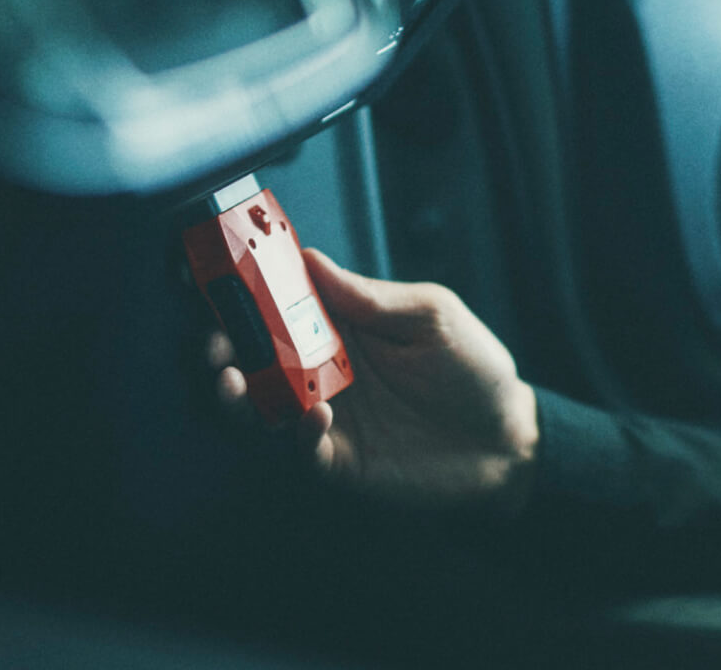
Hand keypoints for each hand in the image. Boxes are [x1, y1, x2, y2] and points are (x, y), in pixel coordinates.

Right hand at [212, 249, 539, 513]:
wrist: (508, 440)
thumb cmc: (473, 368)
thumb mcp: (431, 316)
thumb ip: (371, 296)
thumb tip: (310, 259)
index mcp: (342, 325)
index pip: (281, 302)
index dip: (244, 289)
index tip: (212, 273)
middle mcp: (323, 369)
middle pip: (256, 355)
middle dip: (224, 345)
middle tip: (214, 340)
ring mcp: (329, 416)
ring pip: (263, 407)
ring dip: (240, 393)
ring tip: (234, 378)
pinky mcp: (342, 460)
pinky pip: (303, 451)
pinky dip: (299, 435)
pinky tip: (315, 417)